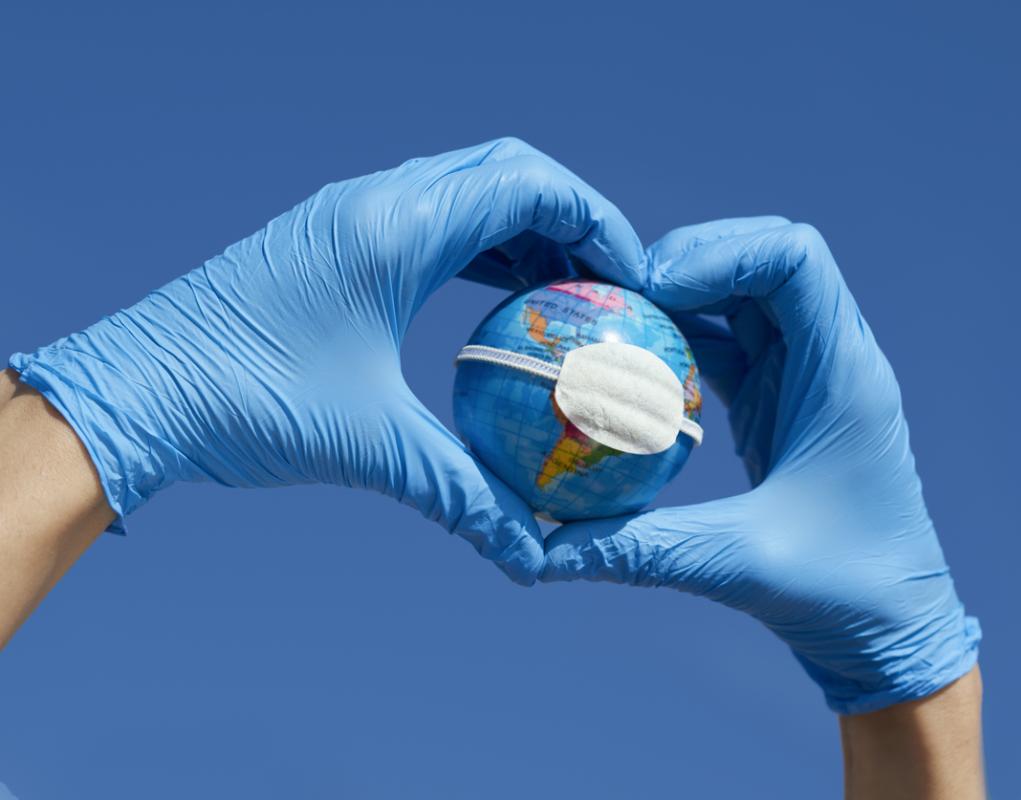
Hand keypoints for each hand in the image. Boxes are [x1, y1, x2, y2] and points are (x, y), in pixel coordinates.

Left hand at [9, 137, 643, 584]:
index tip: (633, 276)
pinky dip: (477, 248)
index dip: (598, 220)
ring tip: (565, 293)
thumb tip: (535, 552)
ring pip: (466, 191)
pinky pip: (429, 220)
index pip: (529, 185)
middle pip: (507, 172)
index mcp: (394, 228)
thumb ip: (465, 494)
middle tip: (609, 283)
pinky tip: (494, 301)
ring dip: (524, 230)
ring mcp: (349, 215)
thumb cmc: (244, 402)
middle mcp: (375, 203)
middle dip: (571, 218)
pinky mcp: (331, 239)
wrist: (134, 390)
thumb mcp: (371, 445)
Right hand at [542, 218, 979, 711]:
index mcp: (843, 375)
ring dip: (681, 295)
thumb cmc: (844, 593)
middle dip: (690, 258)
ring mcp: (806, 377)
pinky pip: (729, 343)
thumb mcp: (740, 563)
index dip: (721, 249)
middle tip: (620, 293)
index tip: (653, 287)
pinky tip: (630, 360)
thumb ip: (640, 548)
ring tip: (613, 314)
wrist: (892, 630)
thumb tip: (542, 550)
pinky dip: (682, 339)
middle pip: (764, 259)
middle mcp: (830, 359)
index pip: (795, 258)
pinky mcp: (782, 402)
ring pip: (744, 296)